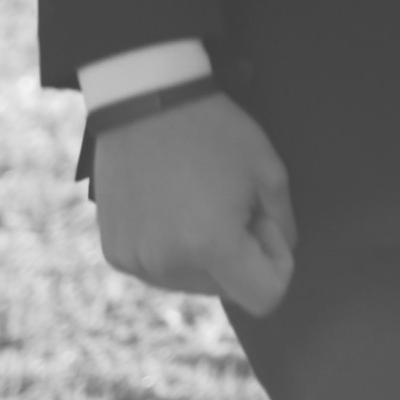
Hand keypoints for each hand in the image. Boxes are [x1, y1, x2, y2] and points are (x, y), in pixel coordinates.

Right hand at [92, 93, 297, 315]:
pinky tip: (170, 207)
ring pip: (194, 283)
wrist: (144, 101)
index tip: (264, 223)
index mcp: (211, 245)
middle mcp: (168, 264)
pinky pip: (160, 269)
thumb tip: (278, 254)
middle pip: (229, 290)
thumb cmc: (215, 131)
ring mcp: (136, 261)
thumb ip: (284, 227)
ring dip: (207, 255)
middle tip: (232, 204)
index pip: (265, 298)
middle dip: (241, 256)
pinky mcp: (115, 253)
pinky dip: (173, 249)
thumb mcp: (269, 171)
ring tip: (199, 202)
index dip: (277, 265)